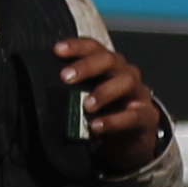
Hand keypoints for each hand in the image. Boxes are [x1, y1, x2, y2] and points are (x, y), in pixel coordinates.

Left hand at [55, 36, 167, 172]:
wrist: (130, 140)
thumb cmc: (104, 111)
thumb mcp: (86, 95)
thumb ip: (71, 87)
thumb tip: (39, 81)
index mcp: (108, 65)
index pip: (94, 47)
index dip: (76, 46)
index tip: (57, 50)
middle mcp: (125, 73)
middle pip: (109, 60)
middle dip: (87, 66)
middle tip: (65, 77)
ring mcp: (139, 93)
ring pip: (125, 82)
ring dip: (103, 92)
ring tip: (86, 106)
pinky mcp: (147, 116)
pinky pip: (133, 115)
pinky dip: (113, 120)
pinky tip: (96, 126)